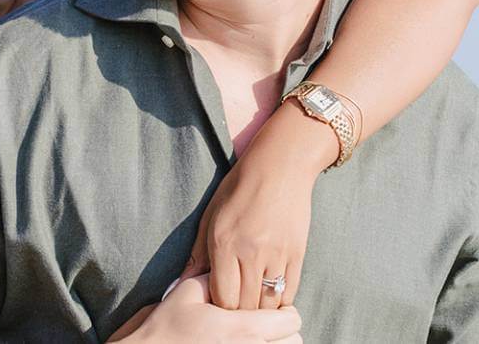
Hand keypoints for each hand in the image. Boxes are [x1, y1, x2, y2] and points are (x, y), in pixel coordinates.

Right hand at [116, 275, 301, 342]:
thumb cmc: (168, 326)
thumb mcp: (188, 292)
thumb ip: (214, 276)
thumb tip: (231, 265)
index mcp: (243, 329)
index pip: (291, 319)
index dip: (283, 311)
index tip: (269, 307)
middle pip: (295, 340)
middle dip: (284, 329)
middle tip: (266, 322)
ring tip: (258, 336)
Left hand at [179, 107, 326, 309]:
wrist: (280, 167)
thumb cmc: (239, 188)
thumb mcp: (210, 216)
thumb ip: (197, 255)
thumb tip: (180, 285)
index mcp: (224, 243)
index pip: (221, 297)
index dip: (218, 306)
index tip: (216, 300)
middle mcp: (250, 252)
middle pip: (244, 306)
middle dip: (237, 312)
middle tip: (233, 304)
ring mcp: (276, 255)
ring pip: (267, 305)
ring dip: (258, 309)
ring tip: (250, 302)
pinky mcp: (297, 254)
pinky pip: (288, 292)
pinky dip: (278, 300)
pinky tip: (269, 296)